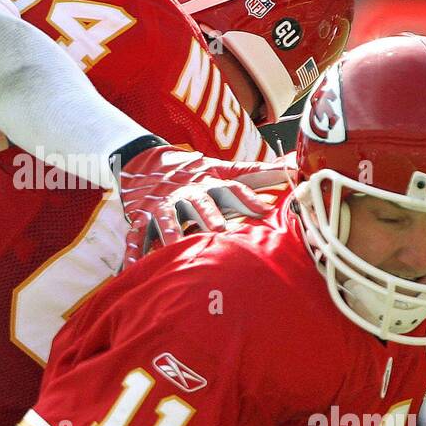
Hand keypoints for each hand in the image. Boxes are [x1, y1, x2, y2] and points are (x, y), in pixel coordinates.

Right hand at [117, 147, 284, 263]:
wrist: (144, 161)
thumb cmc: (192, 172)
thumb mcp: (222, 169)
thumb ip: (256, 172)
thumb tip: (292, 167)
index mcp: (208, 184)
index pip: (230, 189)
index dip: (247, 198)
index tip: (265, 210)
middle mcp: (187, 194)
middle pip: (199, 204)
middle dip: (209, 216)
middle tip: (219, 231)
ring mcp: (162, 205)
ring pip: (166, 219)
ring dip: (172, 232)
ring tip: (178, 247)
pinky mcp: (141, 217)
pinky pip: (135, 234)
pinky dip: (132, 249)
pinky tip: (134, 264)